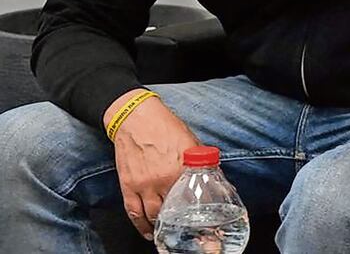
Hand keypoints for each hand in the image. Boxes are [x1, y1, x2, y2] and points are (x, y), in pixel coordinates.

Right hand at [103, 90, 199, 239]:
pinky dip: (140, 225)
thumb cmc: (166, 127)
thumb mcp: (191, 141)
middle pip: (172, 211)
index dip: (199, 210)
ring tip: (169, 233)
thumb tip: (219, 176)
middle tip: (188, 229)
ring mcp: (143, 185)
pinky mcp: (128, 186)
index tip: (206, 219)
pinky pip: (133, 212)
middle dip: (180, 222)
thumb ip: (203, 161)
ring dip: (161, 227)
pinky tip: (148, 232)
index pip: (193, 197)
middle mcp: (162, 180)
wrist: (136, 118)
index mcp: (180, 168)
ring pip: (153, 215)